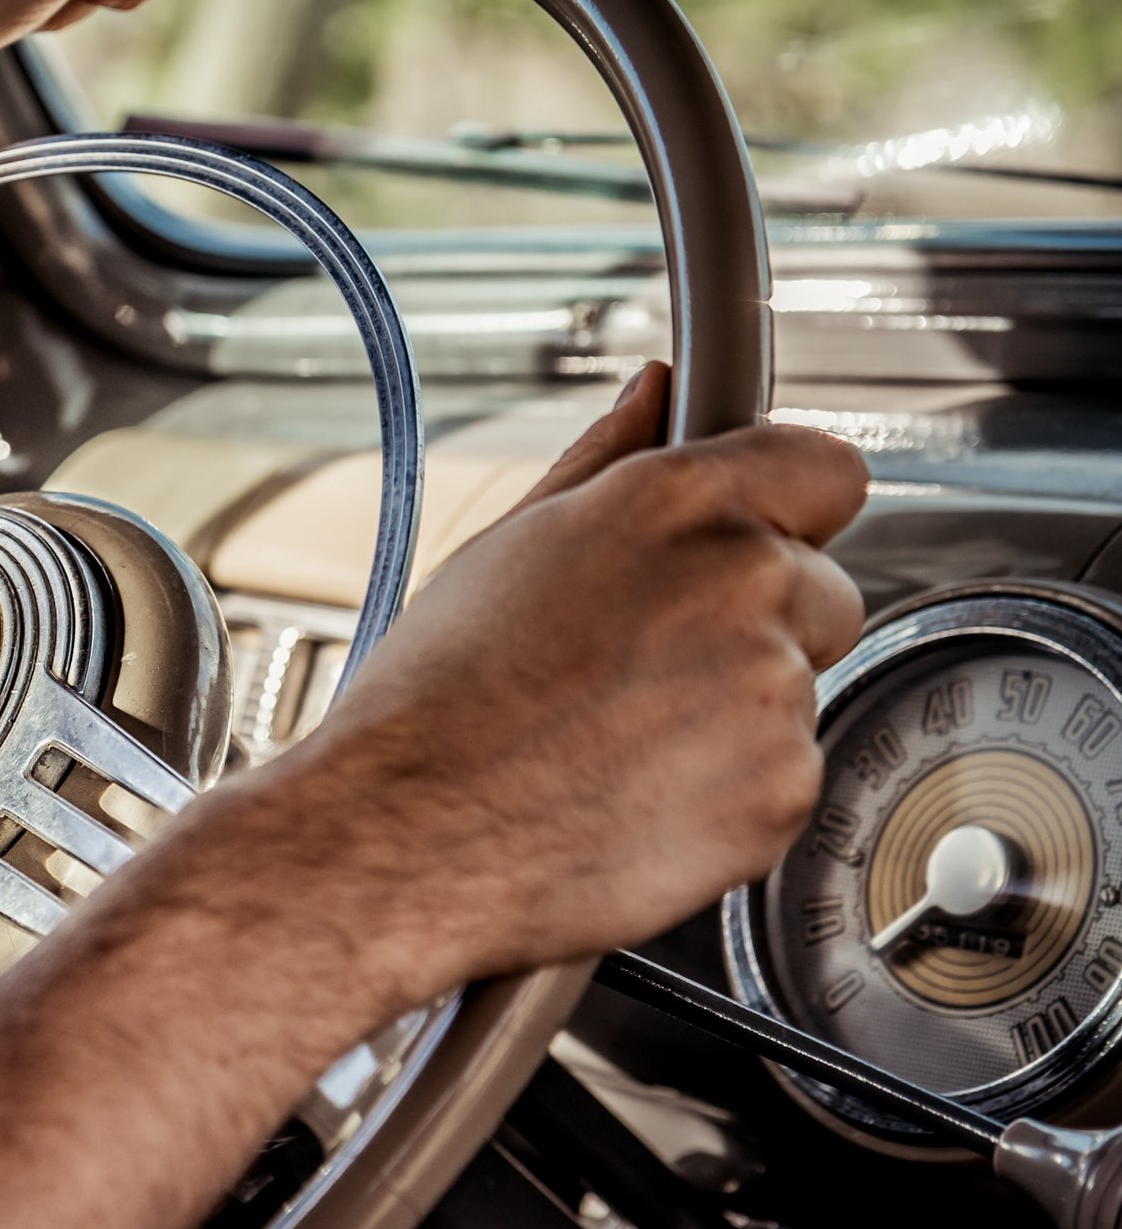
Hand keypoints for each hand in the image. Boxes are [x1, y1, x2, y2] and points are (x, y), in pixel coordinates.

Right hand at [206, 364, 870, 1003]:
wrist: (403, 835)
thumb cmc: (431, 702)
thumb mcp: (504, 548)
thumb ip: (606, 460)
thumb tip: (655, 394)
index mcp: (673, 502)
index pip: (824, 468)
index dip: (787, 510)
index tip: (755, 539)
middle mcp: (741, 581)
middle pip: (824, 589)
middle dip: (760, 626)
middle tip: (647, 669)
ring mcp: (771, 691)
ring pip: (798, 692)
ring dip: (734, 715)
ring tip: (618, 741)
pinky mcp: (782, 791)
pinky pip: (784, 778)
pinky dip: (729, 793)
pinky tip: (635, 793)